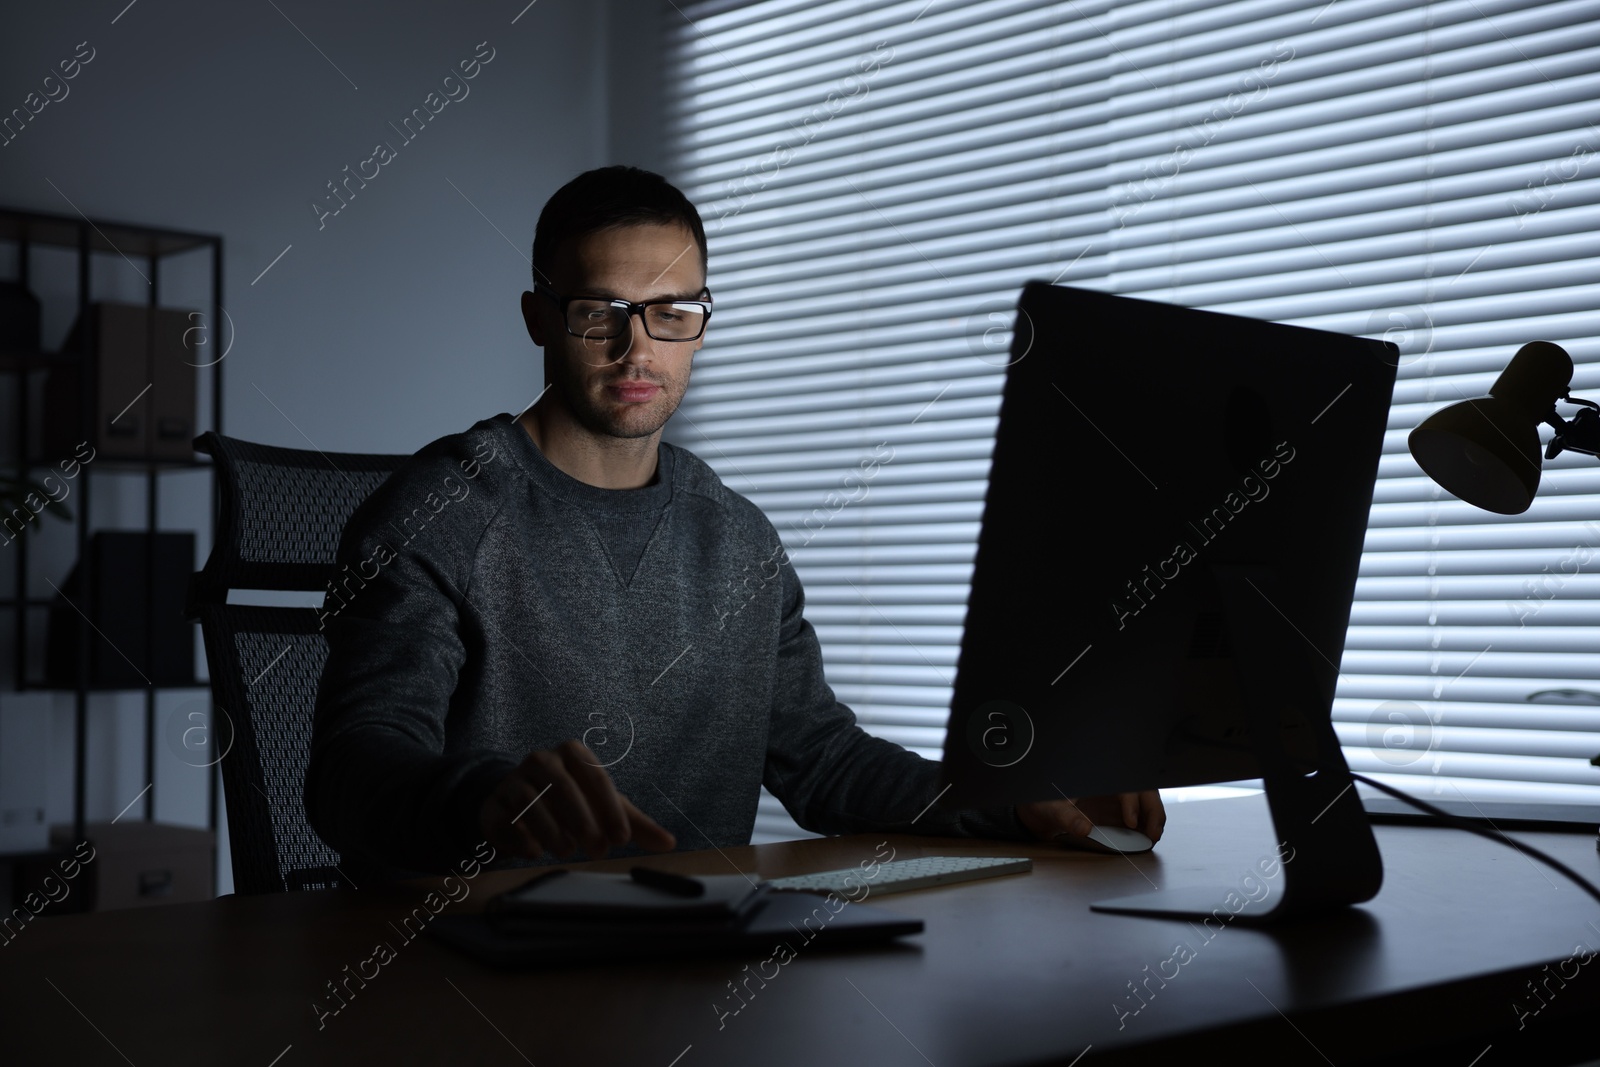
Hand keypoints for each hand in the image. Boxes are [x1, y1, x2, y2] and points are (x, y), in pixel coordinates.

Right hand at [478, 739, 675, 859]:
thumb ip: (635, 824)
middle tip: (597, 850)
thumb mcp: (604, 809)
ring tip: (567, 850)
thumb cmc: (571, 803)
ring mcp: (514, 780)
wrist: (518, 805)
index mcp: (573, 754)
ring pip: (532, 802)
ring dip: (552, 830)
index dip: (610, 808)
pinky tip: (535, 851)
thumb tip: (670, 842)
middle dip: (583, 821)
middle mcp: (542, 760)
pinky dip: (522, 837)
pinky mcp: (494, 804)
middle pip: (563, 787)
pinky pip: (507, 818)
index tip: (621, 838)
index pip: (595, 776)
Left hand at [1016, 791, 1165, 843]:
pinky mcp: (1118, 814)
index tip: (1131, 821)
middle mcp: (1111, 787)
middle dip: (1153, 810)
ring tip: (1153, 837)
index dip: (1132, 802)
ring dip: (1154, 818)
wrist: (1043, 813)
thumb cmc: (1046, 803)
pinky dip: (1147, 826)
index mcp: (1099, 780)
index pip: (1125, 786)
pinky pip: (1139, 817)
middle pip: (1143, 791)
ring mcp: (1116, 801)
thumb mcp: (1052, 809)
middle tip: (1153, 833)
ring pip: (1146, 803)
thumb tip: (1084, 828)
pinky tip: (1146, 838)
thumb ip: (1067, 818)